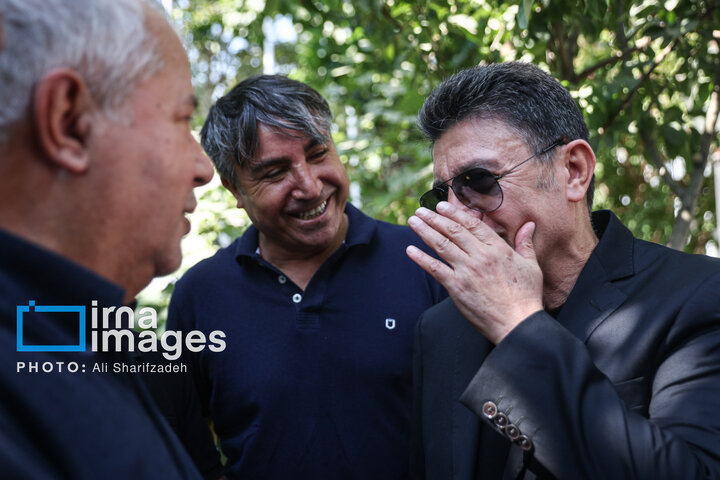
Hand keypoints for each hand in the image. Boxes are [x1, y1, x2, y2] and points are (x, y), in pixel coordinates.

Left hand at [406, 202, 543, 343]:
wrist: (517, 323)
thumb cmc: (526, 297)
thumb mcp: (531, 266)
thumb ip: (525, 243)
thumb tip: (529, 225)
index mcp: (498, 249)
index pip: (472, 224)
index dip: (455, 213)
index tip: (441, 207)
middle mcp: (480, 256)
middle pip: (453, 231)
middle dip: (434, 219)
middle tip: (421, 211)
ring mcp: (467, 271)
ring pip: (441, 245)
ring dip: (425, 231)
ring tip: (413, 222)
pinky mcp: (457, 287)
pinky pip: (435, 269)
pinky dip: (421, 258)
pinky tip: (410, 250)